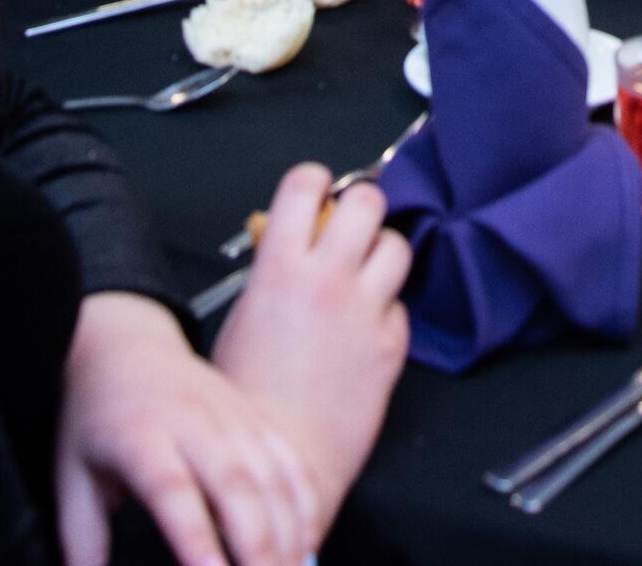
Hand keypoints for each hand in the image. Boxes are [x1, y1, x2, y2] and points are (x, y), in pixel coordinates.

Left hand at [54, 291, 320, 565]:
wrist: (127, 347)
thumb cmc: (95, 421)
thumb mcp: (70, 476)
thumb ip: (81, 538)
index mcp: (140, 437)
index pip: (172, 492)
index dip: (195, 538)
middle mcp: (194, 423)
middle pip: (236, 485)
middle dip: (257, 546)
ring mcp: (233, 417)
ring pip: (272, 477)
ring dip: (288, 533)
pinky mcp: (257, 417)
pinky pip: (291, 464)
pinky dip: (304, 507)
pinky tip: (306, 545)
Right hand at [214, 163, 414, 520]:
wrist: (279, 459)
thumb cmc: (246, 402)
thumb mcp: (239, 319)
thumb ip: (268, 274)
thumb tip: (281, 246)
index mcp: (280, 268)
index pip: (307, 185)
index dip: (314, 182)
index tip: (315, 190)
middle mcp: (329, 280)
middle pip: (368, 201)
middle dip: (360, 207)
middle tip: (350, 225)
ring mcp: (366, 310)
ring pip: (398, 245)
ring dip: (381, 252)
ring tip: (364, 273)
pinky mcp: (392, 344)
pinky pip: (401, 306)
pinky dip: (387, 310)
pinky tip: (366, 330)